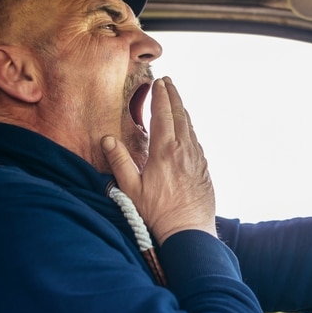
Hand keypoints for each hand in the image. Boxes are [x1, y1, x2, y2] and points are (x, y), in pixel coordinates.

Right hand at [101, 77, 216, 242]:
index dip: (160, 96)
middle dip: (173, 96)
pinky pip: (196, 141)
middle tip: (168, 82)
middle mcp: (184, 149)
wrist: (189, 231)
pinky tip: (186, 129)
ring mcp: (196, 158)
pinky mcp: (204, 168)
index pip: (162, 114)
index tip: (159, 82)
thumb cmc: (157, 213)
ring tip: (176, 100)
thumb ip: (119, 162)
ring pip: (190, 126)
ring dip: (182, 110)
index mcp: (165, 150)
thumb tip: (107, 139)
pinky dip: (189, 128)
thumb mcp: (131, 189)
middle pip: (179, 114)